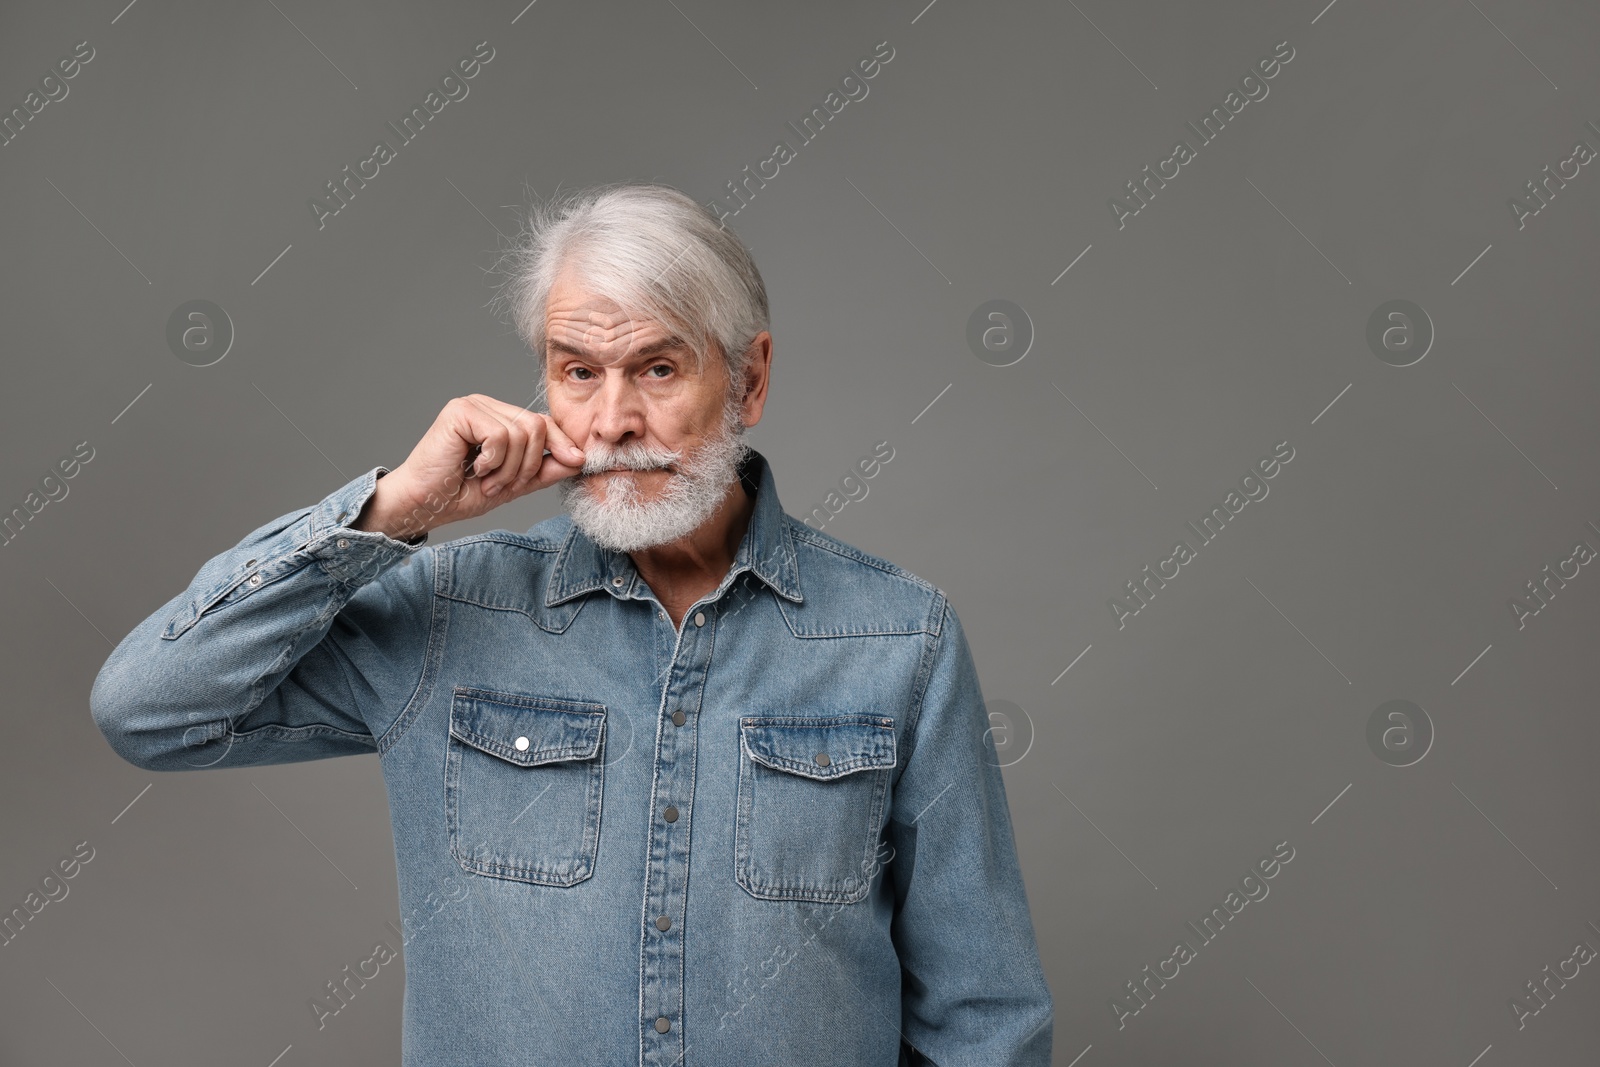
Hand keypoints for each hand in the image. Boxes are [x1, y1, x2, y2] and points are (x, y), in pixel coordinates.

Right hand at [353, 394, 584, 541]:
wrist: (424, 504)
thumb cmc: (460, 493)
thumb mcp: (513, 484)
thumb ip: (544, 471)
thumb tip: (579, 459)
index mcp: (501, 418)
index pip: (544, 422)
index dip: (562, 443)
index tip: (578, 462)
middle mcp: (488, 406)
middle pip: (537, 426)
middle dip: (528, 465)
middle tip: (502, 485)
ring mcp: (473, 405)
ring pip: (522, 432)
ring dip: (508, 468)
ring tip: (486, 480)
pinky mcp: (460, 412)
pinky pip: (500, 435)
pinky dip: (493, 461)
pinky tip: (474, 468)